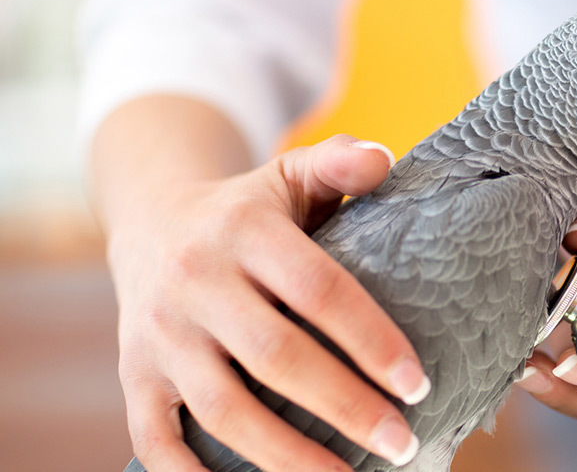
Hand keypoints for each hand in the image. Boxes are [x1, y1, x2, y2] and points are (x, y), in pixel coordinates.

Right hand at [107, 135, 427, 470]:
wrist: (149, 223)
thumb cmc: (248, 211)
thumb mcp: (289, 175)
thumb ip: (337, 163)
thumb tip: (382, 160)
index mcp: (244, 231)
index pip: (318, 291)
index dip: (370, 340)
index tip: (416, 384)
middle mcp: (196, 283)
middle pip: (277, 357)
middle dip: (345, 407)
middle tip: (401, 442)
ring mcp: (161, 336)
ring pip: (224, 409)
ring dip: (288, 456)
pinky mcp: (135, 377)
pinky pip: (157, 440)